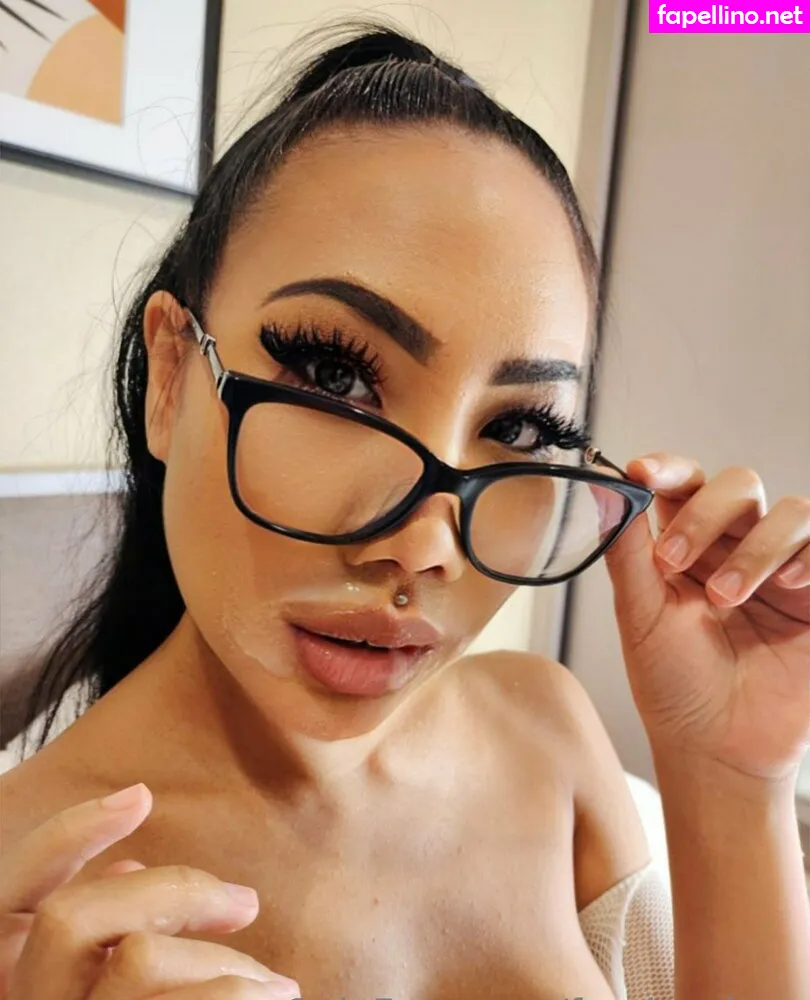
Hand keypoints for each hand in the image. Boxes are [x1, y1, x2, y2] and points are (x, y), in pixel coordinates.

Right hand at [0, 783, 301, 999]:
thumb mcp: (102, 994)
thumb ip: (101, 938)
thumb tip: (130, 864)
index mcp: (22, 990)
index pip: (10, 894)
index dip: (65, 837)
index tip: (141, 796)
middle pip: (77, 919)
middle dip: (171, 890)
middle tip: (245, 902)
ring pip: (140, 968)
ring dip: (220, 966)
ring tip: (275, 988)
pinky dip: (236, 997)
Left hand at [602, 454, 809, 783]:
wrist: (717, 749)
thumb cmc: (673, 684)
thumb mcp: (639, 616)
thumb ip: (628, 552)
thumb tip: (607, 491)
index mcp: (685, 545)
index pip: (683, 485)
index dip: (667, 468)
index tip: (643, 472)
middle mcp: (734, 547)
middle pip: (737, 486)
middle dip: (704, 513)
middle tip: (673, 559)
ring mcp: (779, 569)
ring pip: (789, 512)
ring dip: (754, 548)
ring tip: (723, 597)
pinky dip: (806, 557)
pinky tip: (786, 586)